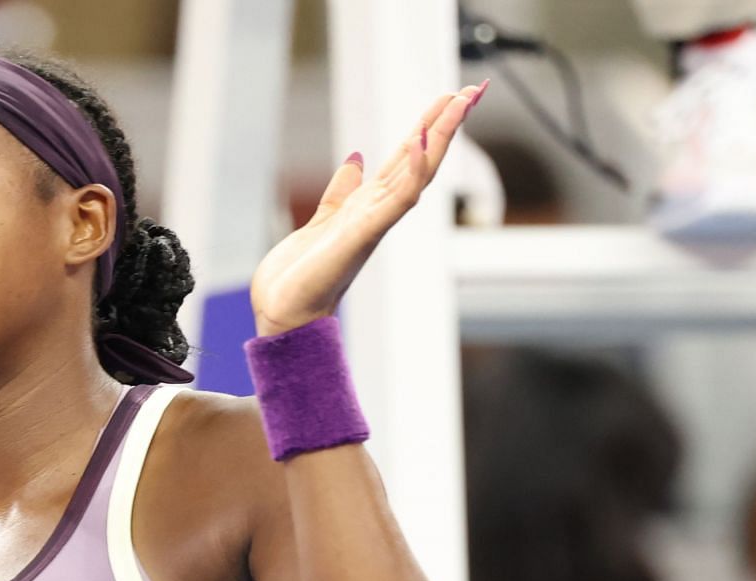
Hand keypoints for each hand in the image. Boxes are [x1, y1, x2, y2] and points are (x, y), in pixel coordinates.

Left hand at [248, 81, 486, 335]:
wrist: (283, 314)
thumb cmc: (300, 277)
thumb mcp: (322, 220)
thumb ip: (341, 193)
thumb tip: (355, 161)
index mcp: (369, 207)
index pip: (405, 158)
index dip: (427, 127)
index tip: (448, 99)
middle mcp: (378, 212)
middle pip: (420, 159)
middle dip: (445, 125)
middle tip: (472, 90)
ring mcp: (375, 222)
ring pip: (417, 173)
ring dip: (439, 138)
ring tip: (459, 103)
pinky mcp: (363, 232)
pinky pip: (396, 198)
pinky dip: (412, 170)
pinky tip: (422, 141)